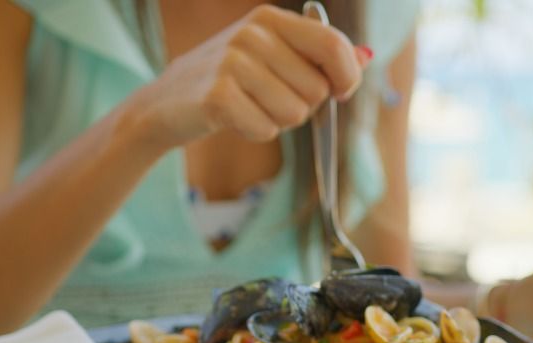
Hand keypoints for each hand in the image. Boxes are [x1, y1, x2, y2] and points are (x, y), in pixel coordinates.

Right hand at [127, 5, 371, 149]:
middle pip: (317, 89)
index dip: (347, 76)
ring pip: (294, 113)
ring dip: (278, 121)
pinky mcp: (218, 96)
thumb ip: (318, 56)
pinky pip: (267, 129)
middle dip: (302, 106)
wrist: (166, 104)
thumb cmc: (228, 82)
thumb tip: (366, 56)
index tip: (341, 92)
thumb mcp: (271, 56)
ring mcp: (232, 63)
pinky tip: (234, 120)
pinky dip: (256, 133)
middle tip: (268, 99)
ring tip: (250, 107)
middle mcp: (251, 34)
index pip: (333, 45)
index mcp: (269, 19)